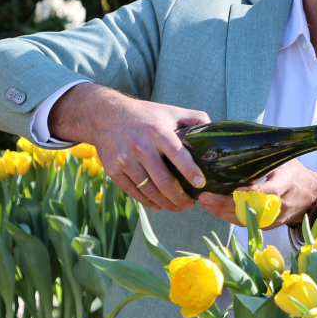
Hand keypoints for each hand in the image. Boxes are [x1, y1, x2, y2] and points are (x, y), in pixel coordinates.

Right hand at [48, 83, 207, 213]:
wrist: (104, 115)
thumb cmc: (143, 114)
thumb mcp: (168, 110)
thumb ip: (193, 118)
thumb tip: (213, 127)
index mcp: (157, 131)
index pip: (178, 154)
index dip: (190, 171)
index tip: (201, 184)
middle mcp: (141, 147)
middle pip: (164, 180)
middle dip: (180, 197)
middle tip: (190, 204)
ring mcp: (125, 160)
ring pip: (149, 190)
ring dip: (166, 203)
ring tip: (178, 207)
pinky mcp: (113, 170)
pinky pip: (133, 192)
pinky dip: (147, 202)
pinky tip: (158, 206)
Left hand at [197, 159, 316, 228]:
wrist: (312, 195)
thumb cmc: (294, 173)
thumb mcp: (283, 161)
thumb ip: (264, 158)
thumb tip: (236, 144)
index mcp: (285, 184)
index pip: (265, 192)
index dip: (247, 194)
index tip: (229, 190)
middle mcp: (280, 204)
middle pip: (250, 209)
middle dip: (225, 205)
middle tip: (205, 198)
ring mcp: (275, 218)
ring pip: (246, 220)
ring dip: (223, 213)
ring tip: (205, 203)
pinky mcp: (270, 225)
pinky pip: (247, 223)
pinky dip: (230, 216)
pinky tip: (215, 209)